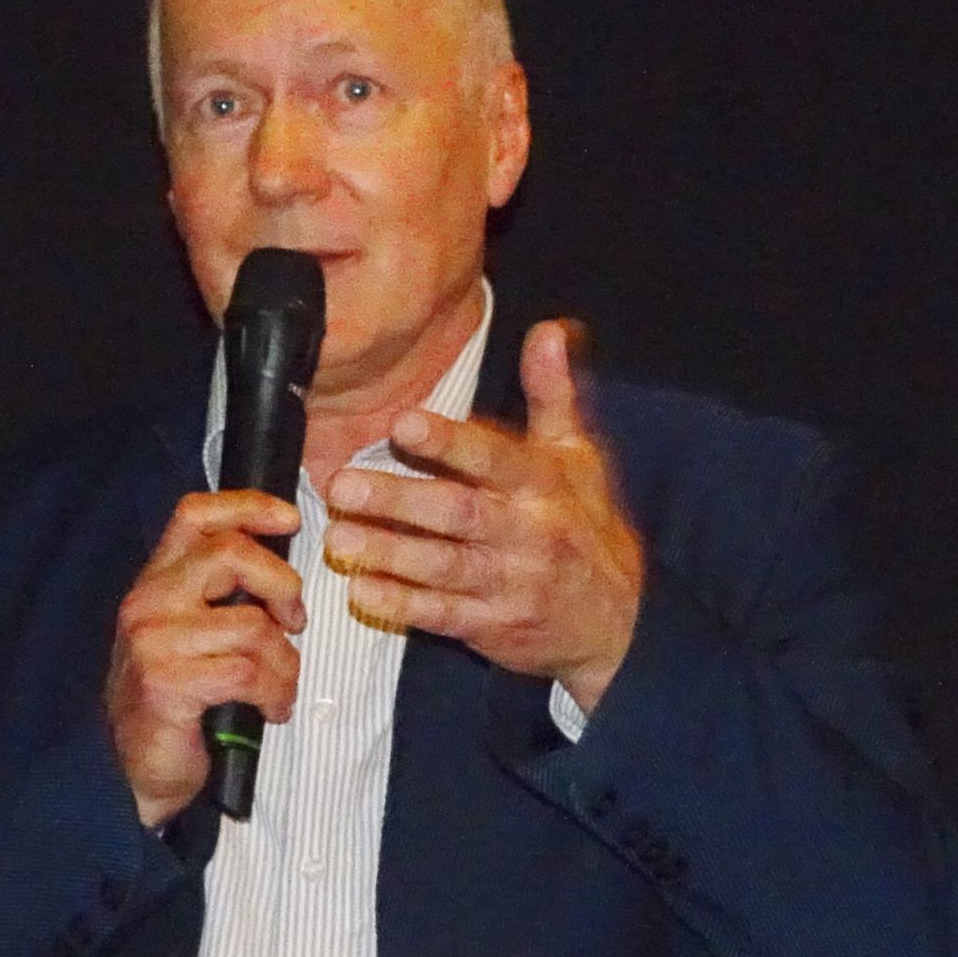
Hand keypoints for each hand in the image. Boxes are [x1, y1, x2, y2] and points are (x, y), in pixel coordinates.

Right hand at [104, 487, 305, 823]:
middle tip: (295, 622)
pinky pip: (247, 674)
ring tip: (281, 688)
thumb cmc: (173, 705)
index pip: (196, 515)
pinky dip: (274, 693)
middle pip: (231, 554)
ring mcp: (154, 642)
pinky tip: (270, 709)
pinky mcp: (167, 684)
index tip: (291, 520)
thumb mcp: (190, 638)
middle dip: (283, 585)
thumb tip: (282, 576)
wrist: (130, 773)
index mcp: (155, 582)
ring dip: (285, 663)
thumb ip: (218, 599)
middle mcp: (147, 602)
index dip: (248, 506)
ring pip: (252, 626)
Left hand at [330, 317, 644, 706]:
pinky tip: (363, 591)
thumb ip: (553, 394)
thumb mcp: (578, 457)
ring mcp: (509, 583)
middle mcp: (526, 532)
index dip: (448, 442)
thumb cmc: (585, 526)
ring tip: (338, 540)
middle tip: (342, 487)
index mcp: (542, 484)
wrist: (618, 621)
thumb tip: (548, 330)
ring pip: (444, 567)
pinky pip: (443, 614)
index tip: (402, 424)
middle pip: (458, 513)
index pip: (493, 457)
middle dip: (398, 501)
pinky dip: (403, 605)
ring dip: (389, 554)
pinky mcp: (493, 626)